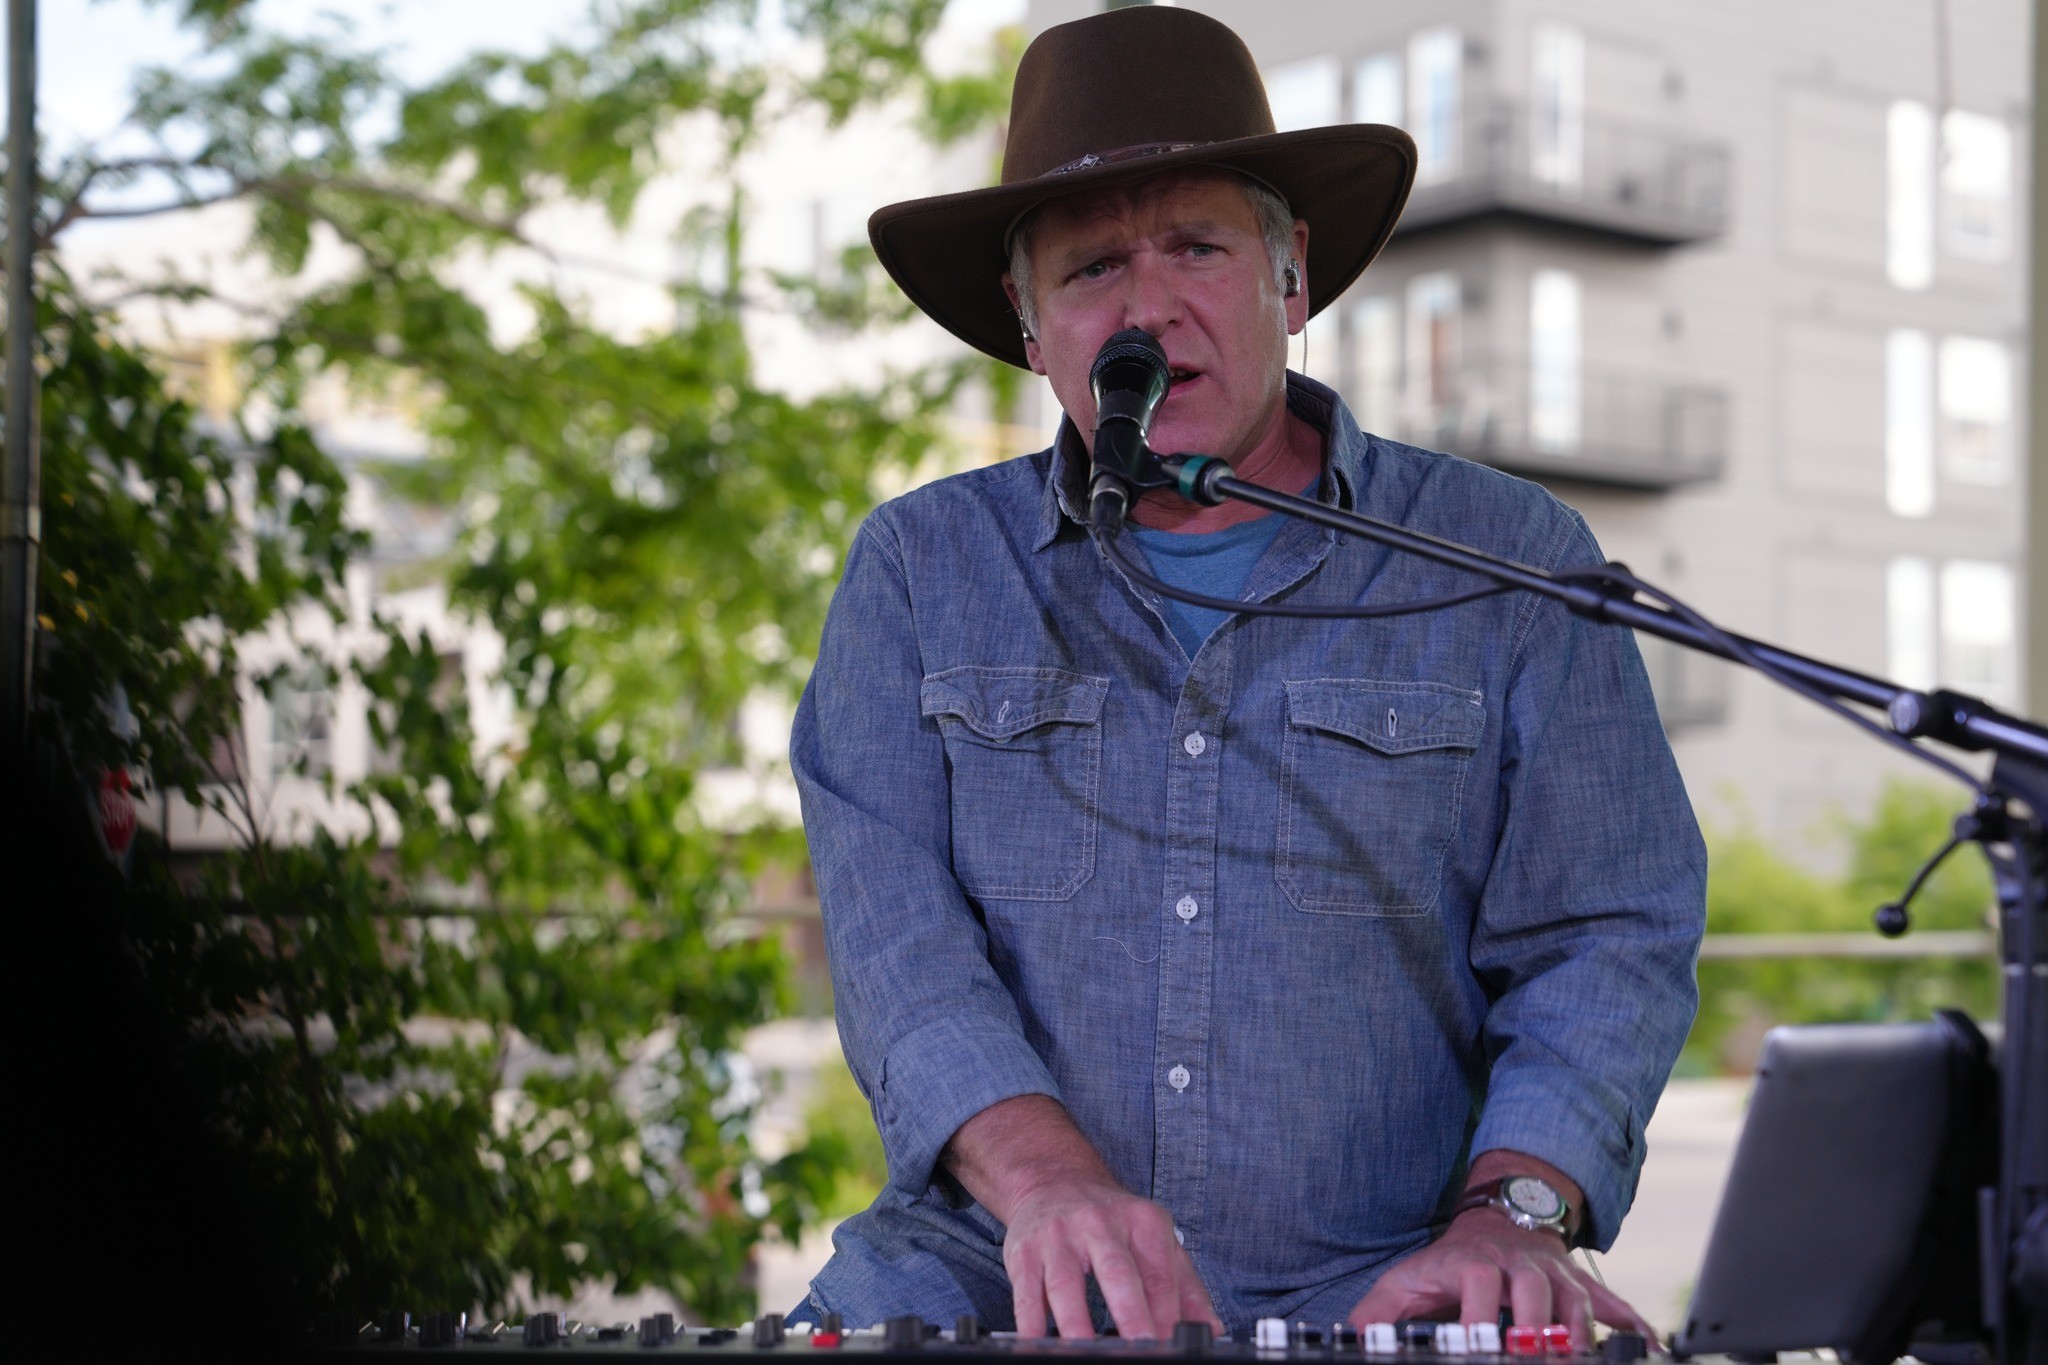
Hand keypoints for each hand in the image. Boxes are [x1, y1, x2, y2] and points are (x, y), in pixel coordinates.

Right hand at [942, 1095, 1219, 1341]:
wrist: (1052, 1179)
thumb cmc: (1109, 1219)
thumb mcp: (1153, 1237)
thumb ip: (1184, 1284)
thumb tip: (1209, 1327)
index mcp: (1141, 1221)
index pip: (1160, 1273)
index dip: (1168, 1314)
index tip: (1173, 1345)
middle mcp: (1099, 1224)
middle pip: (1117, 1272)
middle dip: (1130, 1313)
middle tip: (1142, 1346)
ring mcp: (1058, 1237)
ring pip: (1066, 1284)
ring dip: (1077, 1324)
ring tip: (1088, 1352)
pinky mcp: (1023, 1253)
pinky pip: (1027, 1293)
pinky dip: (1031, 1323)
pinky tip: (1038, 1344)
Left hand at [1347, 1208, 1657, 1349]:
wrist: (1499, 1216)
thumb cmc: (1451, 1259)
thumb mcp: (1410, 1278)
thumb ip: (1380, 1311)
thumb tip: (1352, 1339)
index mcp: (1475, 1263)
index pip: (1479, 1283)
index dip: (1480, 1315)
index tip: (1478, 1343)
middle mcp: (1521, 1267)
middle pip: (1535, 1294)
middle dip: (1536, 1329)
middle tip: (1534, 1356)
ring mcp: (1556, 1277)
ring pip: (1576, 1303)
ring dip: (1580, 1334)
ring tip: (1580, 1361)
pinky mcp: (1582, 1285)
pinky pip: (1613, 1303)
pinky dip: (1632, 1324)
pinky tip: (1649, 1348)